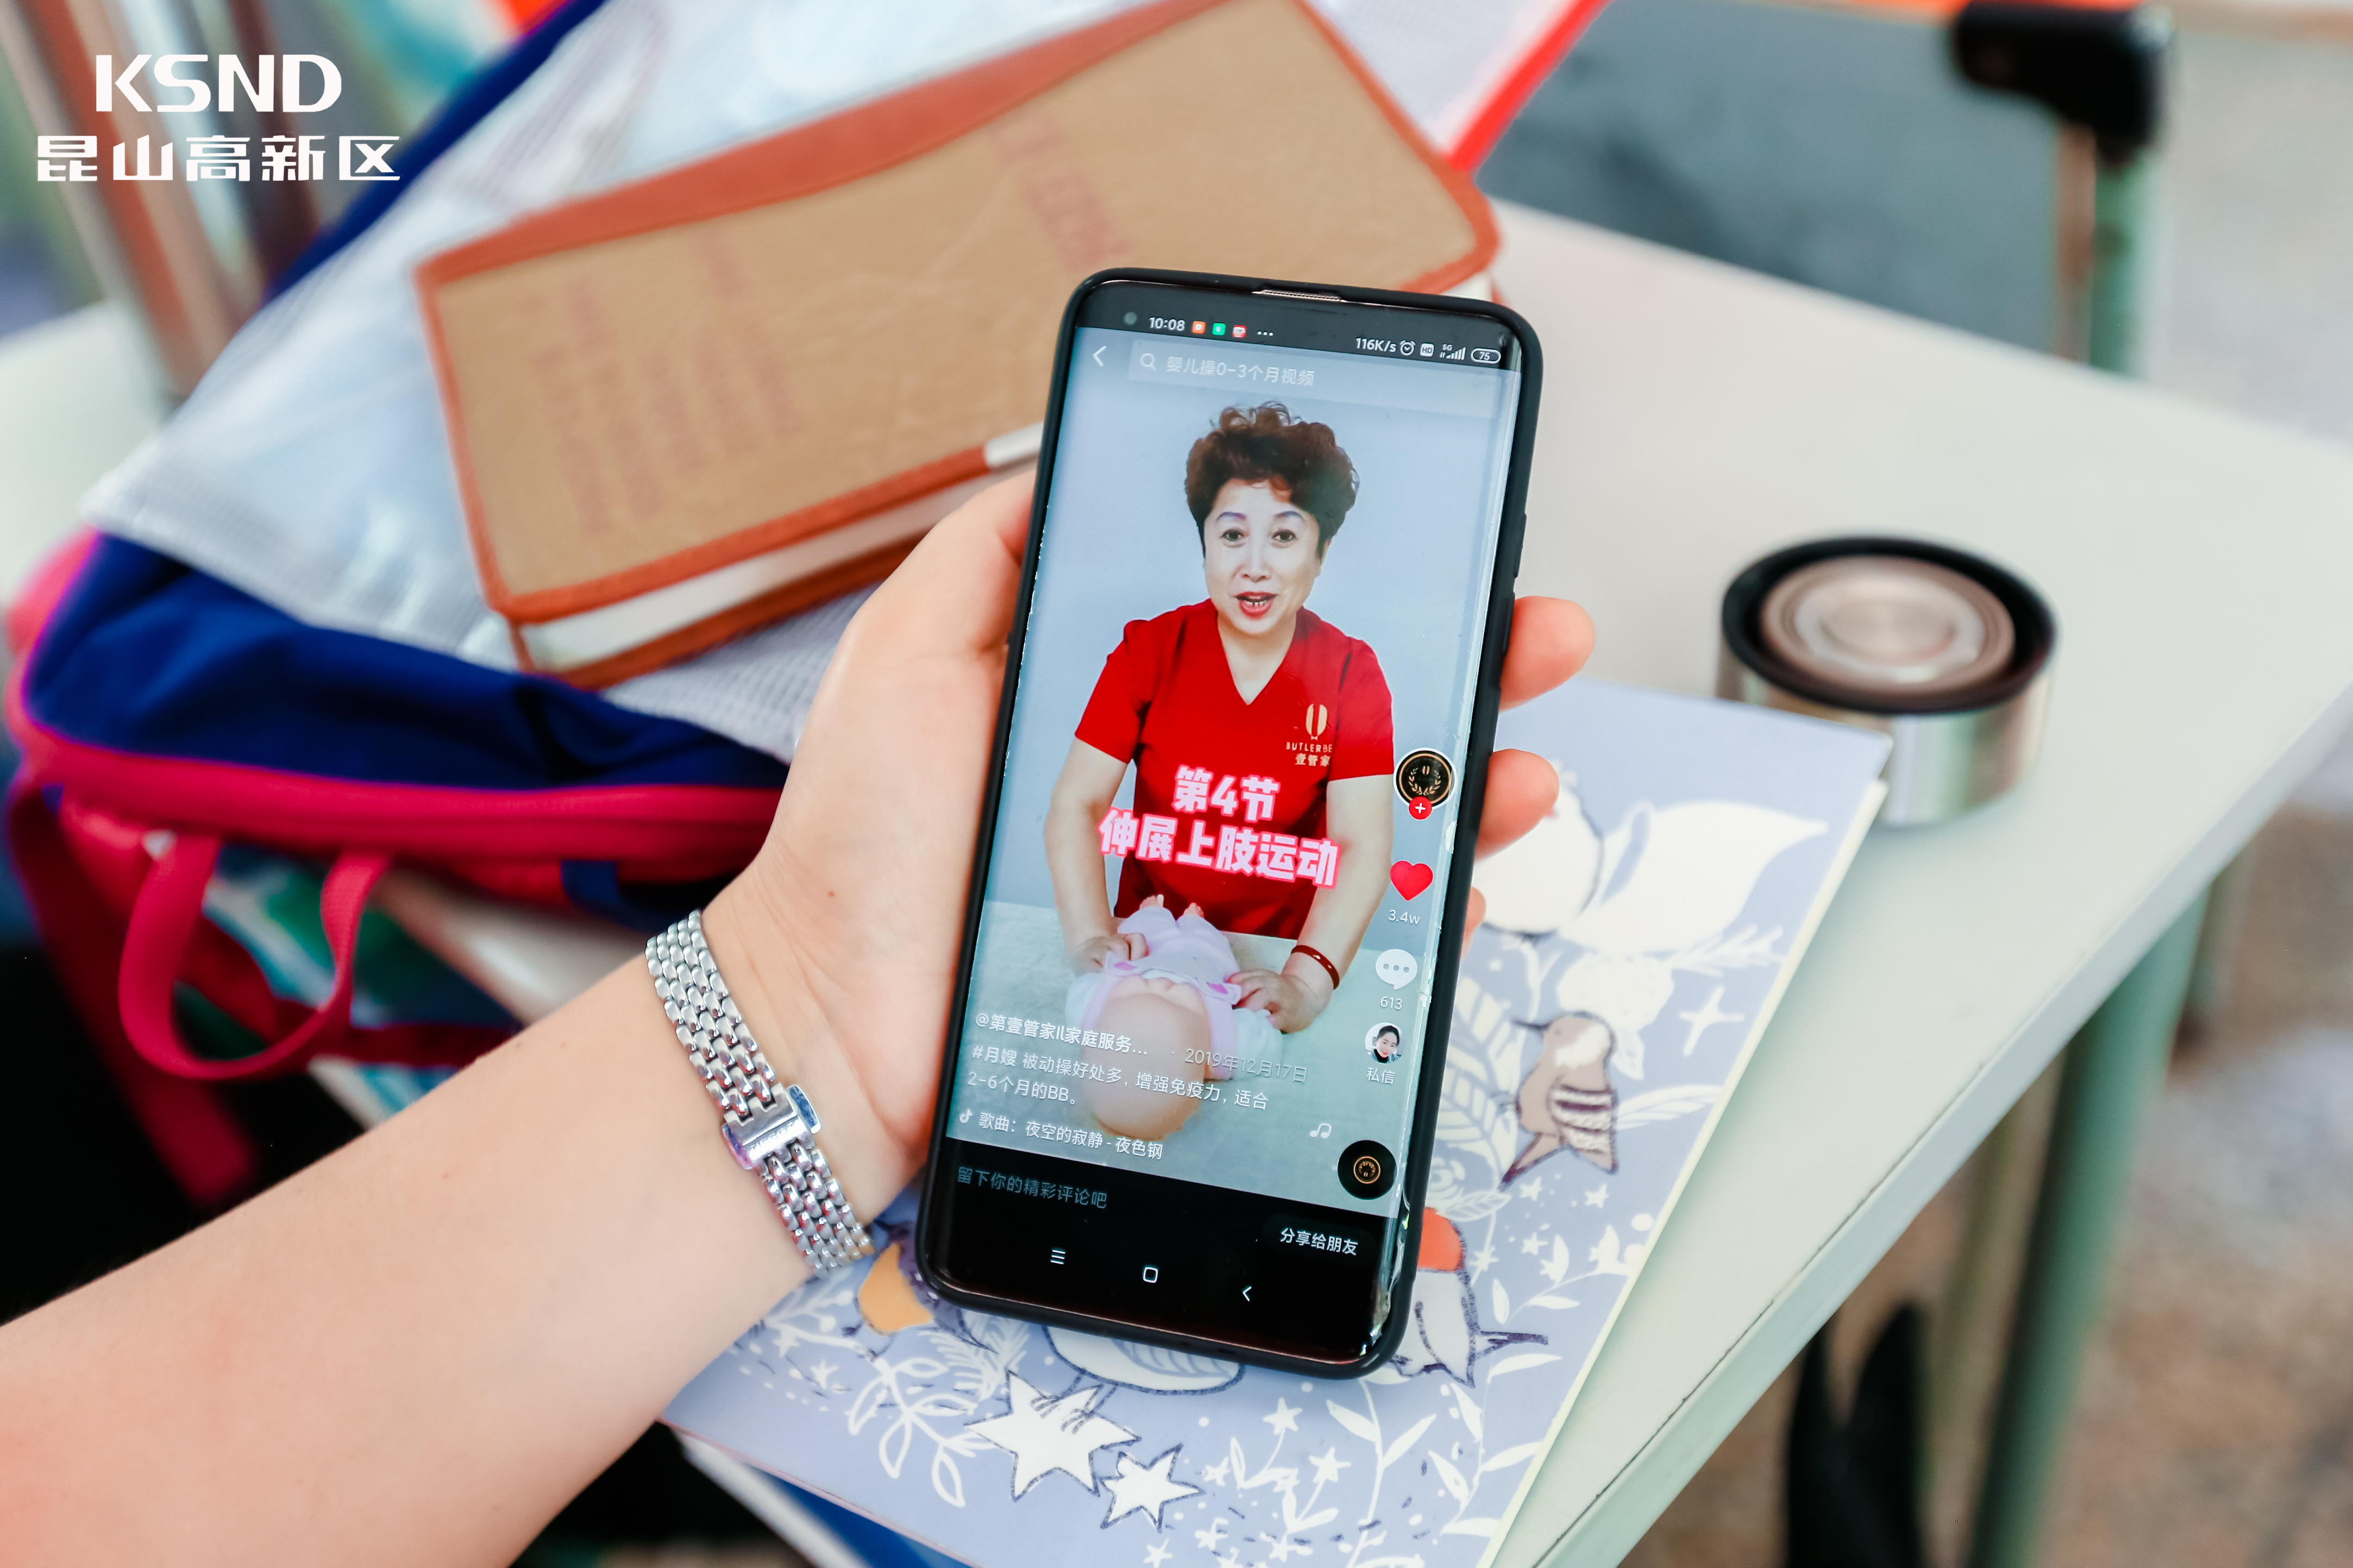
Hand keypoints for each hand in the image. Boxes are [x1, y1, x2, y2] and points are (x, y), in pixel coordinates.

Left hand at [704, 478, 1593, 1205]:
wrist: (830, 1016)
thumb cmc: (863, 840)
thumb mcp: (908, 654)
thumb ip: (988, 555)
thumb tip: (1058, 452)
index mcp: (1133, 709)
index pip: (1274, 639)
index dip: (1363, 597)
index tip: (1446, 552)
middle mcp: (1186, 793)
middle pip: (1351, 728)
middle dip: (1463, 676)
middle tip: (1540, 637)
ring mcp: (1205, 896)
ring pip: (1370, 835)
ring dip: (1466, 792)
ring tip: (1520, 769)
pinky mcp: (1210, 990)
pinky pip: (1336, 953)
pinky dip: (1411, 918)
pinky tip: (1457, 885)